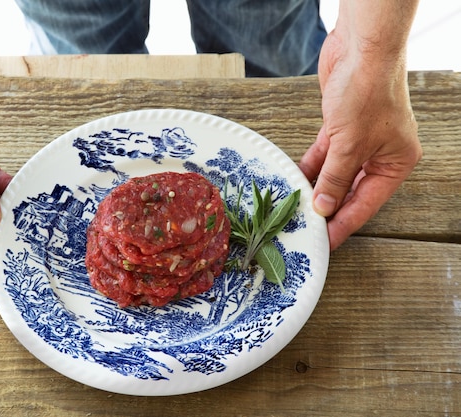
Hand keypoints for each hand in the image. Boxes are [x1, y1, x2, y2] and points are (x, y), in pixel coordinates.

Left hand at [299, 30, 421, 250]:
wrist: (361, 48)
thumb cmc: (367, 91)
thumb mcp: (349, 144)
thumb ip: (335, 179)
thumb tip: (323, 207)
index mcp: (396, 162)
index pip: (366, 203)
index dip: (344, 223)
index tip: (326, 241)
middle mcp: (381, 153)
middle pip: (351, 190)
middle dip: (328, 207)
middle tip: (307, 226)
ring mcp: (360, 140)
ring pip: (335, 173)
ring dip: (316, 187)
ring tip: (297, 207)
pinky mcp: (340, 127)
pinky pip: (324, 156)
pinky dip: (311, 167)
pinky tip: (296, 180)